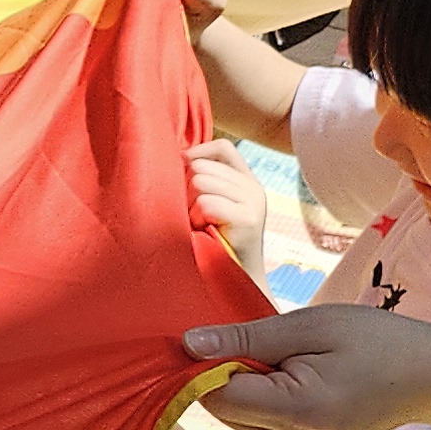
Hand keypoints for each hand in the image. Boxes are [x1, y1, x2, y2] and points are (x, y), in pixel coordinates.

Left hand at [180, 305, 430, 429]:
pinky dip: (264, 403)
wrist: (430, 379)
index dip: (211, 364)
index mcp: (300, 412)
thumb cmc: (375, 341)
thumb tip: (187, 345)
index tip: (233, 337)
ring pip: (239, 420)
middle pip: (223, 410)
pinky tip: (297, 382)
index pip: (216, 396)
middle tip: (273, 346)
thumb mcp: (310, 326)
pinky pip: (260, 429)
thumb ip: (246, 339)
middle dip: (230, 375)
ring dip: (248, 389)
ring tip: (293, 364)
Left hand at [188, 139, 269, 269]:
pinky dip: (196, 218)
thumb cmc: (210, 243)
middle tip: (193, 216)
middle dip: (185, 189)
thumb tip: (176, 155)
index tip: (183, 175)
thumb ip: (202, 180)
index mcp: (246, 181)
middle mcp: (253, 187)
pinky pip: (205, 203)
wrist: (234, 282)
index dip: (197, 154)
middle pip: (201, 166)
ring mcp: (253, 201)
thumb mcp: (209, 205)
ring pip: (200, 181)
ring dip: (189, 206)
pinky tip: (204, 231)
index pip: (222, 147)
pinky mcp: (248, 218)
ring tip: (199, 224)